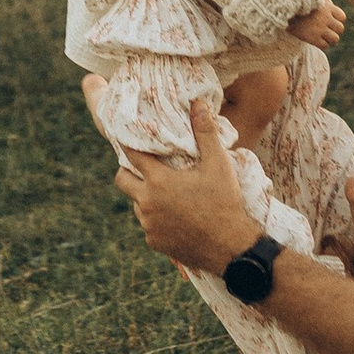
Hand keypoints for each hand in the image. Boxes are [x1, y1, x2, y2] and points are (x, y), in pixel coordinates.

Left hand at [108, 100, 258, 276]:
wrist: (232, 249)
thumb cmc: (226, 203)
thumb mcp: (219, 165)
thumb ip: (205, 133)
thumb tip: (198, 104)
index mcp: (158, 181)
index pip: (131, 155)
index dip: (129, 143)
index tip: (129, 136)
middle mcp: (147, 203)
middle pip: (122, 181)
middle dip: (128, 172)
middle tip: (145, 169)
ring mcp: (149, 225)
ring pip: (137, 205)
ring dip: (145, 198)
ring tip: (167, 194)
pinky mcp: (154, 242)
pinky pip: (149, 226)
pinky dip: (157, 220)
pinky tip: (176, 217)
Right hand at [289, 1, 346, 52]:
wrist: (282, 11)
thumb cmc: (296, 4)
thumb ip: (322, 1)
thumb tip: (329, 4)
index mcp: (327, 7)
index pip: (342, 17)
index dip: (337, 20)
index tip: (329, 20)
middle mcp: (325, 18)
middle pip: (340, 29)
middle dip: (334, 30)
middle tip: (326, 31)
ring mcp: (319, 28)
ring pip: (335, 39)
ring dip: (330, 39)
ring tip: (322, 37)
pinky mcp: (312, 38)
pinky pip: (324, 45)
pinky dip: (322, 45)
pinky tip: (315, 41)